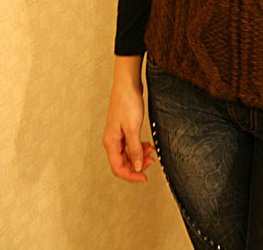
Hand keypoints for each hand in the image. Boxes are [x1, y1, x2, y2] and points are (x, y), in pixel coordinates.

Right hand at [102, 55, 154, 182]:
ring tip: (151, 153)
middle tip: (151, 162)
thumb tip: (136, 167)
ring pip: (128, 154)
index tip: (144, 178)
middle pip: (123, 162)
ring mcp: (118, 134)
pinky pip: (131, 144)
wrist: (128, 84)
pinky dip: (139, 147)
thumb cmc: (127, 102)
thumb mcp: (133, 129)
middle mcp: (112, 140)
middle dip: (137, 165)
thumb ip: (135, 149)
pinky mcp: (124, 128)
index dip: (131, 176)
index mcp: (110, 142)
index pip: (118, 168)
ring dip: (139, 156)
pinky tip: (147, 145)